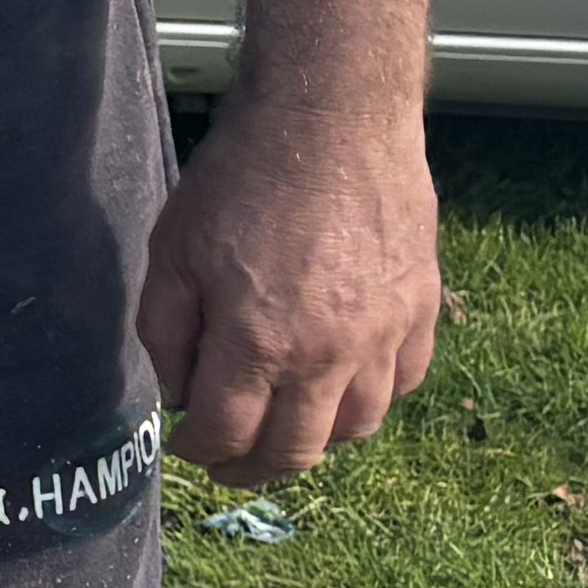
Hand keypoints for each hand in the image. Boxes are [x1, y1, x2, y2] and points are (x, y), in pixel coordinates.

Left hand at [139, 97, 440, 483]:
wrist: (333, 118)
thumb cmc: (242, 178)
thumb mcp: (172, 251)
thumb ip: (167, 333)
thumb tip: (182, 393)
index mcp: (258, 342)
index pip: (226, 435)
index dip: (199, 451)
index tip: (187, 444)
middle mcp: (329, 354)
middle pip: (294, 451)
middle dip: (252, 469)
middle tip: (229, 464)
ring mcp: (384, 336)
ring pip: (357, 429)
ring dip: (315, 441)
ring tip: (285, 429)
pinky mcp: (421, 311)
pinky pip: (403, 385)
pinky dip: (370, 401)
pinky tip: (341, 387)